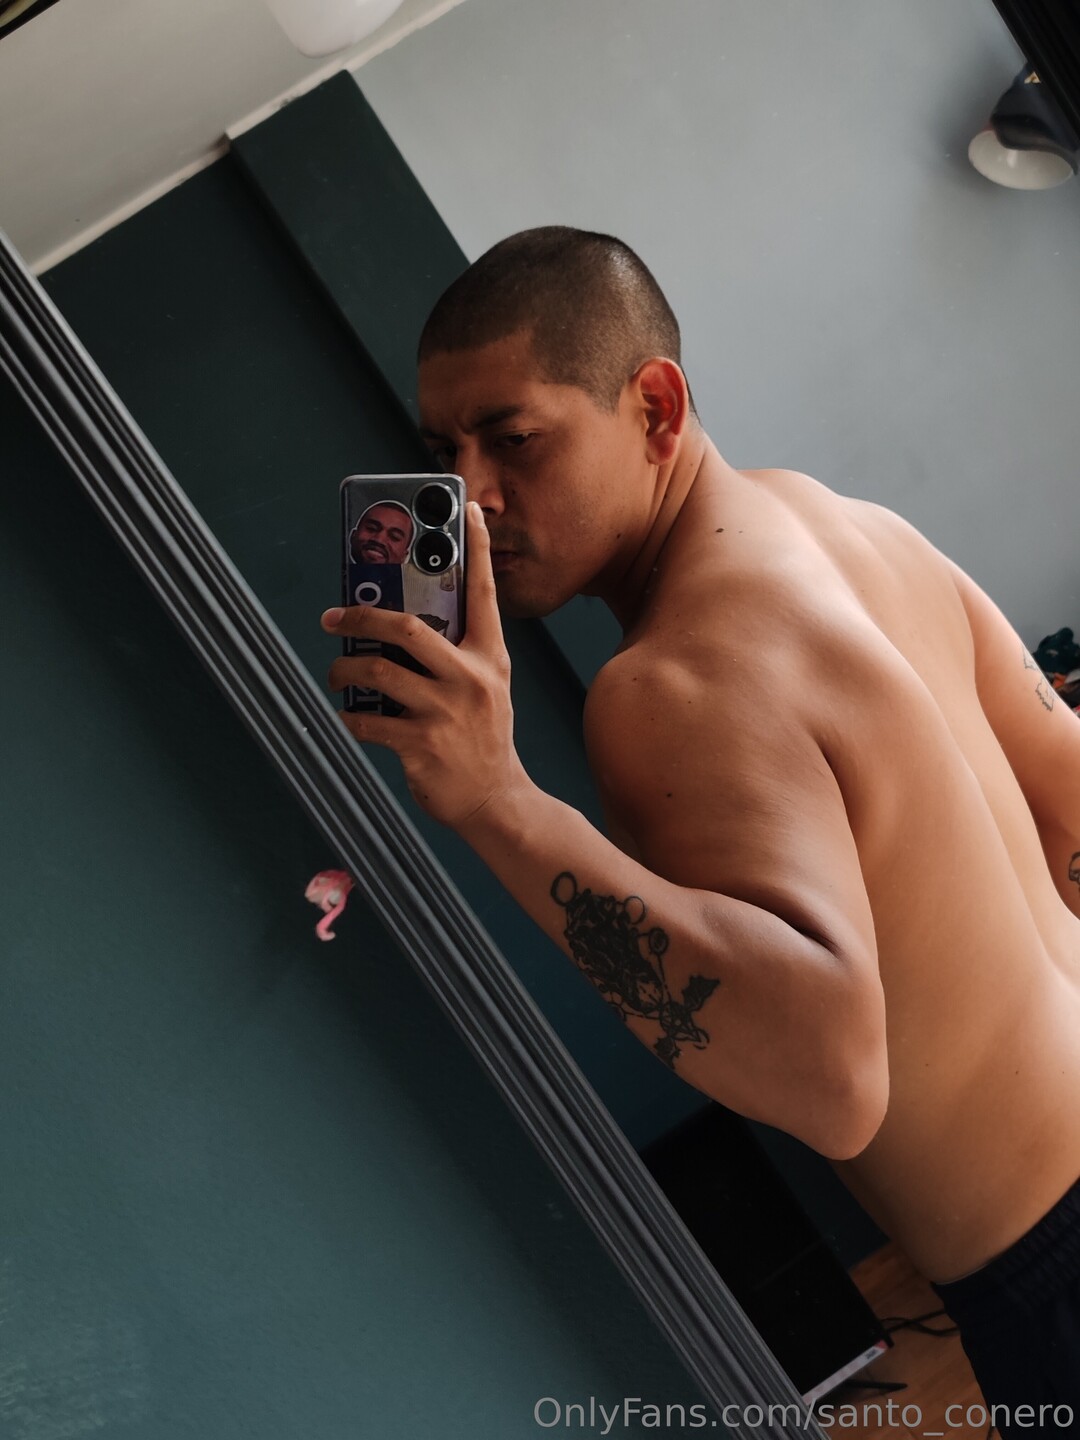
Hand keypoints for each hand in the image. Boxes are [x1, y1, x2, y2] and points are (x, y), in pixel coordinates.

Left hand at [322, 501, 530, 829]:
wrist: (497, 801)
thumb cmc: (484, 738)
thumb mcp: (487, 688)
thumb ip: (457, 655)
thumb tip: (397, 627)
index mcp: (490, 658)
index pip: (484, 592)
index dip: (476, 549)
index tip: (467, 511)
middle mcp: (470, 679)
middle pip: (405, 626)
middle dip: (359, 614)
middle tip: (332, 616)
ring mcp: (445, 714)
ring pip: (375, 672)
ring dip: (342, 670)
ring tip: (335, 673)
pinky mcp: (421, 747)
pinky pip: (368, 722)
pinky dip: (349, 717)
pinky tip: (348, 716)